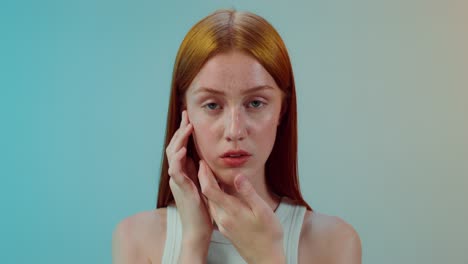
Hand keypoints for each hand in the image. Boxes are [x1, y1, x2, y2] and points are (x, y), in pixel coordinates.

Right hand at [166, 110, 212, 246]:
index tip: (188, 117)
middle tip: (186, 115)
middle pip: (174, 147)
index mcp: (183, 172)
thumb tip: (203, 158)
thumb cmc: (202, 209)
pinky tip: (182, 150)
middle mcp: (177, 175)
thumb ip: (200, 171)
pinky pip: (176, 172)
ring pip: (172, 156)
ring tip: (186, 127)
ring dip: (179, 140)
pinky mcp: (181, 189)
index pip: (180, 147)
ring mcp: (177, 181)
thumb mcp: (203, 184)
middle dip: (180, 130)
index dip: (183, 132)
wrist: (198, 230)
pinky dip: (178, 160)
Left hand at [198, 160, 285, 263]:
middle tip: (203, 163)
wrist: (266, 259)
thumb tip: (237, 176)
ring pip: (210, 202)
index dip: (204, 174)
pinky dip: (213, 198)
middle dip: (203, 178)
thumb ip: (248, 193)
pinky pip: (215, 209)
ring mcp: (222, 225)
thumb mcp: (262, 210)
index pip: (209, 189)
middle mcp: (222, 218)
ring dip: (207, 188)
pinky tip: (220, 194)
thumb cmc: (268, 235)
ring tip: (209, 175)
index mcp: (231, 211)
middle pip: (206, 195)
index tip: (203, 161)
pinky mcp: (225, 229)